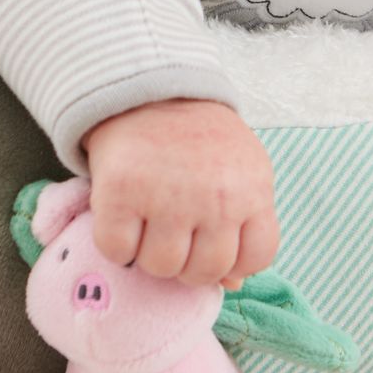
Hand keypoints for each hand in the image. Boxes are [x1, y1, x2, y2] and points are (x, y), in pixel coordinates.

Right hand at [81, 98, 279, 289]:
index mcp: (253, 189)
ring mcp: (169, 195)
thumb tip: (234, 284)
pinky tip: (123, 215)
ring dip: (149, 253)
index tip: (212, 241)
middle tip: (175, 231)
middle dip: (187, 261)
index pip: (256, 259)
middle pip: (204, 272)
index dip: (232, 260)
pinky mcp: (122, 191)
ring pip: (160, 267)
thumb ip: (244, 224)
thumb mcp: (238, 172)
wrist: (148, 89)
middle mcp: (217, 196)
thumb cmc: (199, 140)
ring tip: (148, 221)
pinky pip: (117, 250)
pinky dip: (115, 241)